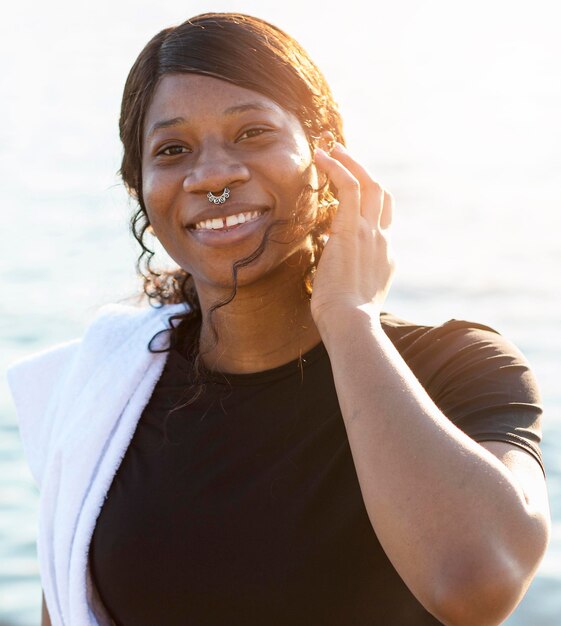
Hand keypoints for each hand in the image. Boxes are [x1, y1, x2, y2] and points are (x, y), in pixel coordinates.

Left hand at [310, 143, 394, 329]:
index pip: (382, 219)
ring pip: (368, 183)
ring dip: (350, 162)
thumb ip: (348, 275)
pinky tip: (323, 156)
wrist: (351, 324)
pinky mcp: (352, 229)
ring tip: (332, 148)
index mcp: (385, 256)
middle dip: (364, 172)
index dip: (368, 201)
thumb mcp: (354, 294)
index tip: (350, 190)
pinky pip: (348, 187)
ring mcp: (371, 232)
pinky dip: (338, 167)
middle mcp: (384, 239)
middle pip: (382, 194)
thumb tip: (332, 265)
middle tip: (345, 158)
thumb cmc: (345, 318)